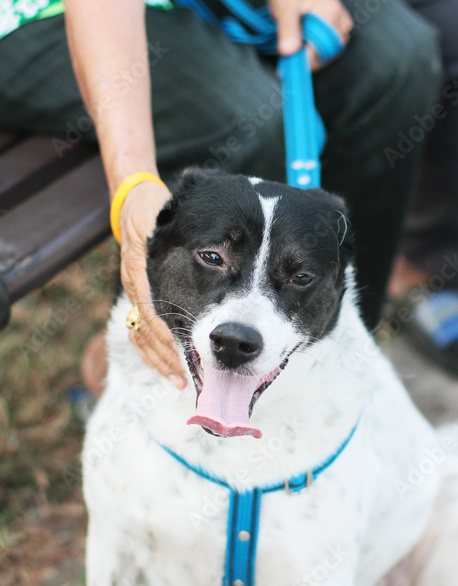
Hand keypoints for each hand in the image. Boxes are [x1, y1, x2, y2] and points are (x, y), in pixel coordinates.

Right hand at [118, 180, 186, 388]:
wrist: (135, 206)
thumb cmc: (155, 211)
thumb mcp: (162, 215)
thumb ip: (169, 229)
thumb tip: (194, 240)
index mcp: (141, 272)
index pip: (152, 311)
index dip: (166, 333)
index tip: (184, 351)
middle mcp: (135, 287)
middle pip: (147, 332)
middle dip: (167, 356)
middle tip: (187, 376)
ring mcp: (135, 295)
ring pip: (142, 338)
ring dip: (160, 361)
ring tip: (179, 379)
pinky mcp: (139, 300)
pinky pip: (140, 334)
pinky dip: (153, 353)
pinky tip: (168, 367)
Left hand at [268, 0, 352, 69]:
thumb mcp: (284, 7)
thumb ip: (286, 30)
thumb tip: (288, 52)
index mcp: (329, 13)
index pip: (320, 50)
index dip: (303, 62)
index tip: (288, 67)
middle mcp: (340, 20)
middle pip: (327, 54)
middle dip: (308, 60)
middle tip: (292, 54)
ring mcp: (342, 25)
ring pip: (331, 53)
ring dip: (314, 56)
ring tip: (300, 46)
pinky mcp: (341, 29)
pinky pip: (333, 48)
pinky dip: (319, 51)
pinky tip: (308, 44)